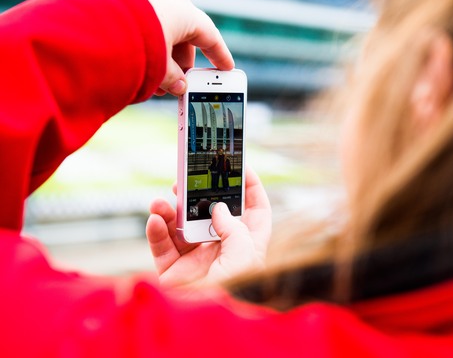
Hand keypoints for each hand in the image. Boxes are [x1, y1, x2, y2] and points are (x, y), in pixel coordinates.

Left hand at [135, 0, 233, 95]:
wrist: (95, 22)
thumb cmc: (137, 42)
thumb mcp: (161, 67)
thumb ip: (174, 79)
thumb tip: (179, 87)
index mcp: (186, 14)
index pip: (211, 38)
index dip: (220, 56)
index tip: (227, 68)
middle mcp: (170, 3)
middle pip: (185, 41)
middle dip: (183, 67)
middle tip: (181, 86)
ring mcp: (149, 2)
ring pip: (165, 37)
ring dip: (164, 63)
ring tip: (155, 86)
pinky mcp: (130, 6)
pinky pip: (147, 31)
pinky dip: (149, 51)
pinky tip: (141, 70)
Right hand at [145, 167, 271, 288]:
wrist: (212, 327)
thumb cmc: (239, 293)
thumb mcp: (246, 254)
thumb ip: (233, 227)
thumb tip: (218, 208)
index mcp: (247, 244)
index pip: (254, 211)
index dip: (251, 189)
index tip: (243, 168)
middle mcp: (222, 249)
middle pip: (210, 214)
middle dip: (198, 195)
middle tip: (185, 180)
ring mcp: (197, 259)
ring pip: (181, 226)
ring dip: (170, 210)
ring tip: (161, 201)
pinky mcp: (174, 271)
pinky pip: (162, 246)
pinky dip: (156, 231)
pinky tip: (155, 219)